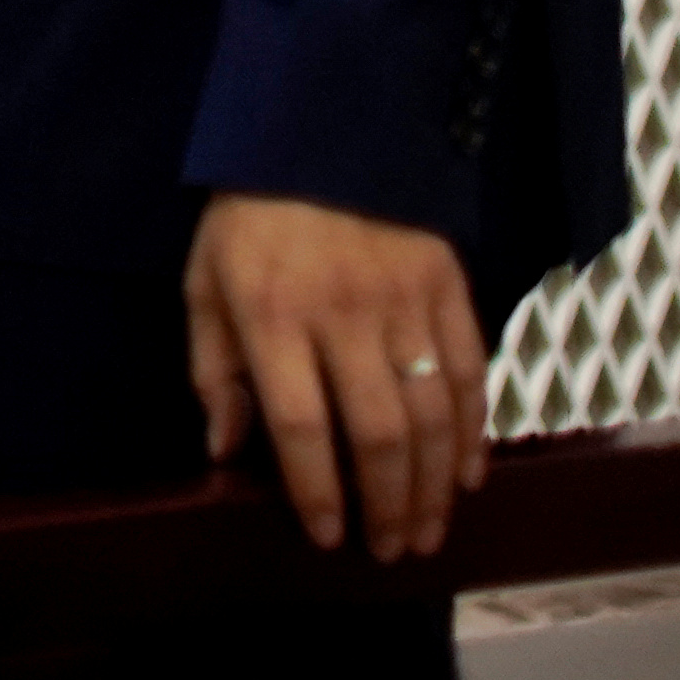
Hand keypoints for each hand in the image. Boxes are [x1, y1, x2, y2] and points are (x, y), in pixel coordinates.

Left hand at [184, 191, 489, 560]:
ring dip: (435, 484)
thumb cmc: (250, 217)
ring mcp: (404, 297)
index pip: (299, 425)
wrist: (319, 128)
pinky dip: (474, 429)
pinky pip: (471, 369)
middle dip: (387, 505)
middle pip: (377, 432)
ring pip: (432, 412)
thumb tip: (226, 454)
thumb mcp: (205, 283)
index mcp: (272, 314)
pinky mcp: (448, 282)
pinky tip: (468, 473)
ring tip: (429, 531)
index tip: (326, 536)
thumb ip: (215, 370)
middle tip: (392, 551)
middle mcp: (342, 312)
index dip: (317, 490)